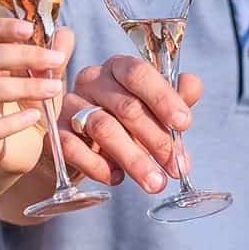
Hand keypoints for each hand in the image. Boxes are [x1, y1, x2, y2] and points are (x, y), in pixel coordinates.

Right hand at [0, 16, 70, 174]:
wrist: (17, 151)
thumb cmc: (30, 106)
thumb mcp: (49, 78)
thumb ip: (56, 55)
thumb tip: (64, 32)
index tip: (29, 28)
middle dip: (22, 55)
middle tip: (56, 60)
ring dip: (23, 86)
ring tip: (54, 89)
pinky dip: (13, 122)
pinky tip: (35, 116)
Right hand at [58, 55, 203, 193]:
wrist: (85, 144)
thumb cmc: (127, 122)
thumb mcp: (155, 109)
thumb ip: (176, 98)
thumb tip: (193, 84)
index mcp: (119, 67)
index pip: (139, 73)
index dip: (163, 98)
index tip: (184, 124)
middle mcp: (92, 80)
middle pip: (126, 106)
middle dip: (156, 139)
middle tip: (175, 167)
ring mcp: (70, 105)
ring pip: (102, 128)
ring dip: (133, 159)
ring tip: (155, 182)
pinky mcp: (55, 133)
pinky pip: (74, 148)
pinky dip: (99, 166)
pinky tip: (117, 178)